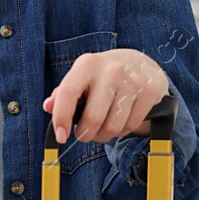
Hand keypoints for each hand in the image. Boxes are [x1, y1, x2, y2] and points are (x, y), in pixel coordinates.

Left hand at [42, 48, 168, 143]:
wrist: (140, 63)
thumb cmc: (103, 75)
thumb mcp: (81, 77)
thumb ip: (62, 93)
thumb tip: (48, 107)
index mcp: (87, 64)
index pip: (68, 92)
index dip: (61, 118)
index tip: (61, 137)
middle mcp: (110, 70)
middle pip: (93, 118)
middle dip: (85, 134)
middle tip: (84, 134)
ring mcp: (132, 80)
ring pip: (113, 127)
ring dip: (104, 135)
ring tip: (103, 127)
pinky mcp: (150, 91)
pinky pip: (131, 126)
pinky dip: (122, 131)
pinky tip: (120, 120)